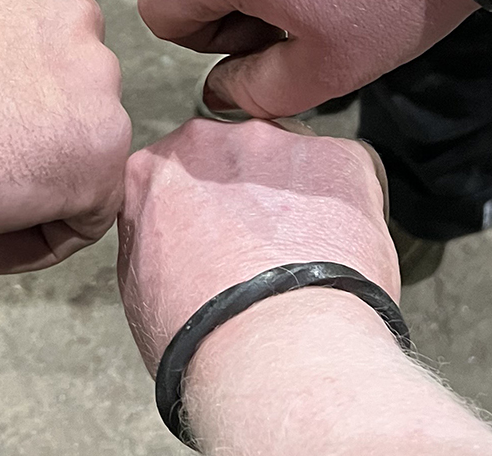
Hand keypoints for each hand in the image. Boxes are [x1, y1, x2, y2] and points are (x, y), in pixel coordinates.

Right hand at [0, 0, 131, 272]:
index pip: (62, 61)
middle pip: (80, 110)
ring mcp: (101, 94)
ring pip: (88, 162)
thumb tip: (10, 106)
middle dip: (37, 150)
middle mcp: (86, 33)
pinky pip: (89, 219)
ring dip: (41, 195)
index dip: (27, 109)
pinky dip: (43, 243)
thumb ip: (3, 61)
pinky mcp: (100, 158)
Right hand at [116, 117, 397, 369]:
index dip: (198, 211)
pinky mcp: (337, 156)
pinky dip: (351, 206)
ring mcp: (274, 143)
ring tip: (306, 260)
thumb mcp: (139, 290)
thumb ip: (152, 242)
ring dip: (298, 198)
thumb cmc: (202, 337)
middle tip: (262, 253)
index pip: (173, 176)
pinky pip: (350, 171)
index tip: (212, 239)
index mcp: (152, 172)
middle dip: (249, 195)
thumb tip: (174, 245)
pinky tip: (342, 255)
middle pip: (232, 159)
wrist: (269, 349)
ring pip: (292, 161)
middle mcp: (208, 143)